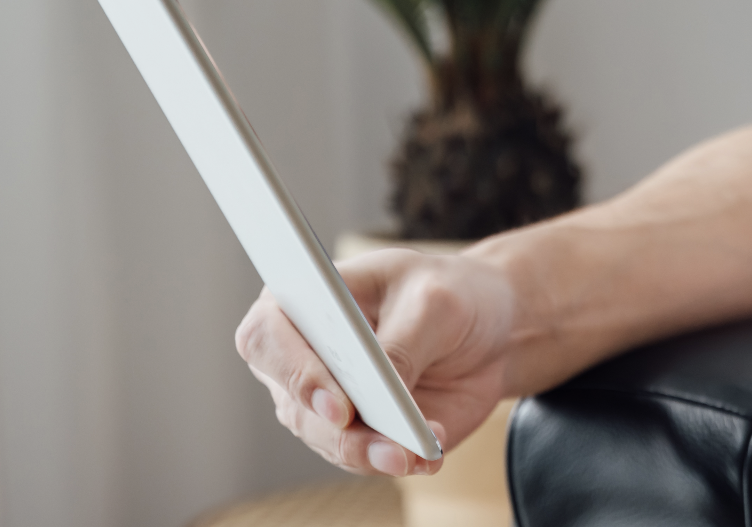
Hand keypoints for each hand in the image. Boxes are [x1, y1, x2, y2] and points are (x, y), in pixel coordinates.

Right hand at [234, 248, 515, 475]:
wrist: (486, 325)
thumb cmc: (444, 293)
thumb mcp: (433, 302)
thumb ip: (402, 344)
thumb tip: (382, 392)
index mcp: (301, 301)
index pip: (265, 336)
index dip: (293, 372)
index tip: (336, 401)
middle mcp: (300, 357)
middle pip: (296, 405)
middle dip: (340, 430)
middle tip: (386, 442)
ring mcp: (325, 401)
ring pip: (329, 440)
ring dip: (371, 452)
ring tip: (411, 454)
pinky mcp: (358, 432)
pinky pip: (365, 457)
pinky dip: (395, 459)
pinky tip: (426, 454)